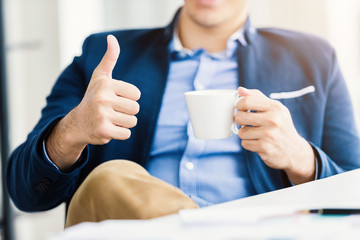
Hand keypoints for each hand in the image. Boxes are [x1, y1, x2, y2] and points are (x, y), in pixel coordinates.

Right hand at [46, 35, 140, 170]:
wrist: (77, 123)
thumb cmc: (93, 97)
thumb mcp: (100, 76)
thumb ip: (110, 58)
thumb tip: (111, 38)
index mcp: (106, 84)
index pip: (136, 94)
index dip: (129, 98)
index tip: (115, 98)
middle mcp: (103, 98)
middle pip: (135, 108)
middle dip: (127, 112)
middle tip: (113, 111)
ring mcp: (102, 115)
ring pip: (132, 121)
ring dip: (124, 123)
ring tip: (111, 119)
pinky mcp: (103, 131)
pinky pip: (126, 134)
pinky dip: (120, 134)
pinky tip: (109, 128)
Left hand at [235, 87, 314, 184]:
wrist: (295, 150)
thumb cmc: (281, 126)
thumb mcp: (275, 109)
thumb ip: (257, 97)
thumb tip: (240, 89)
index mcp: (275, 107)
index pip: (246, 101)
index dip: (239, 105)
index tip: (242, 109)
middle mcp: (273, 120)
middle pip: (240, 117)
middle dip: (239, 120)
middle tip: (246, 122)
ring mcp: (269, 135)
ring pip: (241, 132)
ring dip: (245, 134)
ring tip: (254, 133)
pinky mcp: (265, 148)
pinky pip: (245, 143)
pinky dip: (248, 143)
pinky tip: (257, 142)